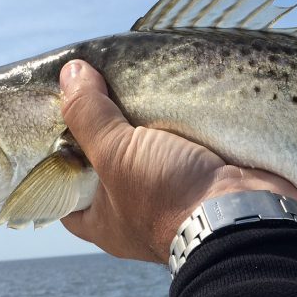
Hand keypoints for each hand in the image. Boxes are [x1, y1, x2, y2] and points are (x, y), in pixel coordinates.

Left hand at [59, 60, 296, 263]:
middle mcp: (134, 214)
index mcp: (105, 222)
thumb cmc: (168, 195)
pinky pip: (178, 147)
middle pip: (105, 167)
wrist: (245, 212)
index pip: (65, 195)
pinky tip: (163, 95)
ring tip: (128, 83)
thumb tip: (69, 74)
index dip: (54, 161)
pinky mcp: (200, 178)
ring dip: (140, 125)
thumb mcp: (116, 153)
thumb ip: (88, 114)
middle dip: (102, 134)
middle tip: (93, 93)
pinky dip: (172, 125)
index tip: (52, 126)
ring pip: (145, 154)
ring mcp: (170, 197)